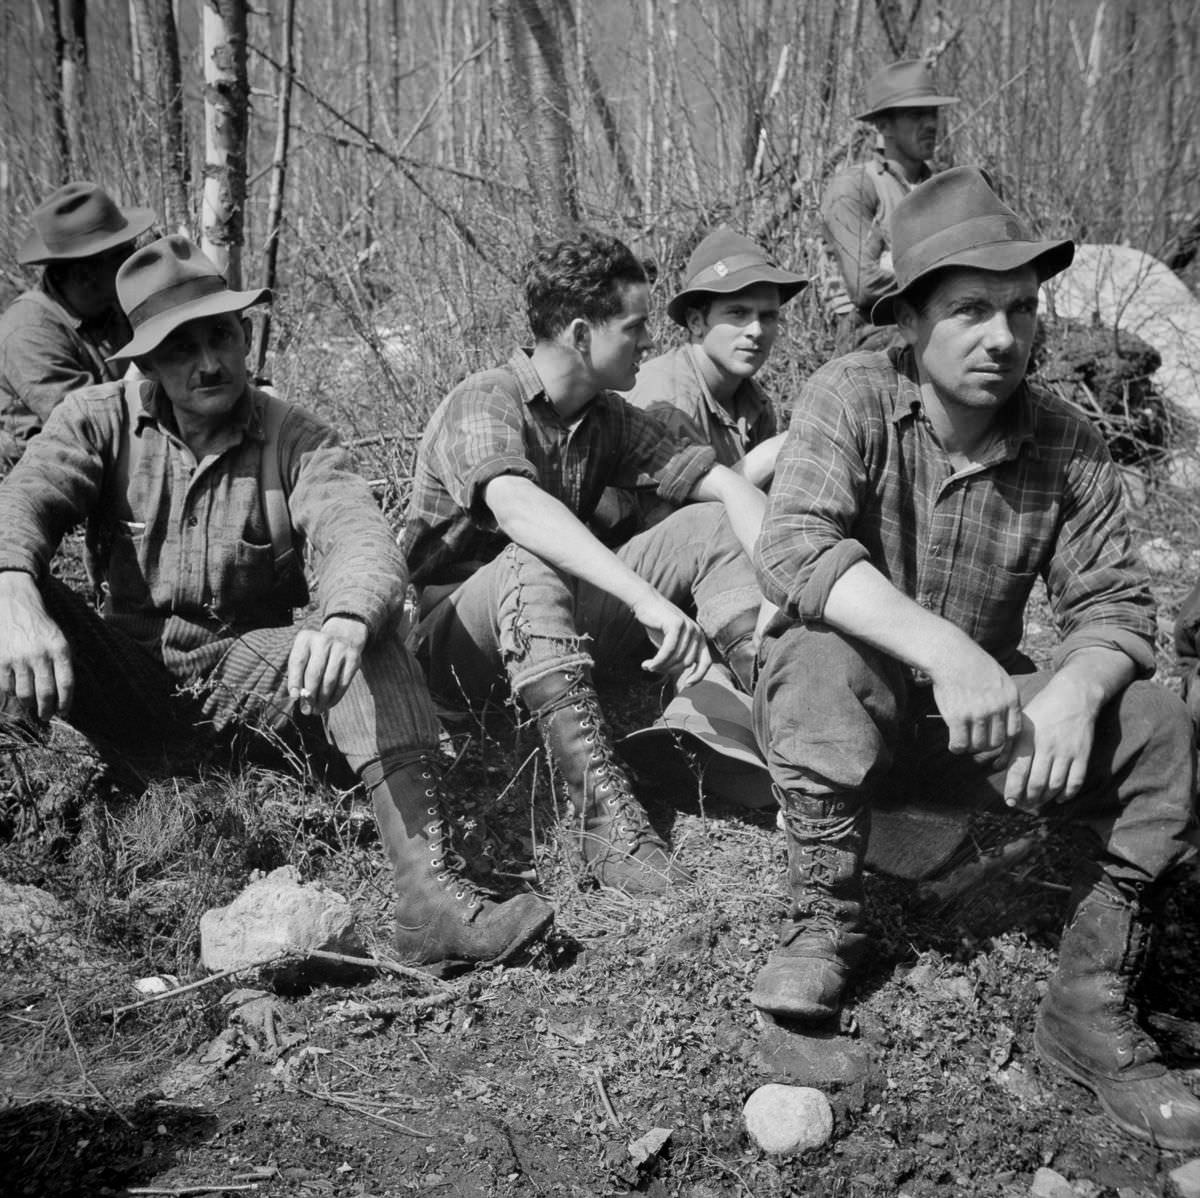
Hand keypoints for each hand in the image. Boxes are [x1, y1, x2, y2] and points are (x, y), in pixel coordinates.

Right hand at [0, 572, 72, 719]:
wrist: (15, 604)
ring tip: (31, 706)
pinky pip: (6, 686)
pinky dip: (11, 695)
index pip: (66, 684)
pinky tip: (15, 695)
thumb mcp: (61, 639)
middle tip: (46, 716)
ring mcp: (19, 658)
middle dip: (46, 709)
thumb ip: (63, 663)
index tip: (64, 712)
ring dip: (28, 704)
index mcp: (60, 649)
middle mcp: (41, 654)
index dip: (66, 702)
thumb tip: (63, 693)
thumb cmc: (42, 626)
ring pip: (24, 693)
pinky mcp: (2, 659)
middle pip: (45, 693)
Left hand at [287, 616, 367, 715]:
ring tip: (318, 709)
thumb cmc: (317, 652)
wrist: (344, 636)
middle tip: (307, 710)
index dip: (294, 681)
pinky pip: (343, 683)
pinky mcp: (354, 658)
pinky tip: (329, 703)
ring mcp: (340, 649)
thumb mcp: (305, 655)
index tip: (294, 697)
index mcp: (305, 639)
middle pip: (314, 673)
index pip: (297, 662)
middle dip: (309, 695)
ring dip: (322, 699)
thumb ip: (298, 674)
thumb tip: (298, 698)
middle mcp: (323, 641)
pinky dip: (335, 696)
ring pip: (329, 680)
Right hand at [631, 592, 711, 689]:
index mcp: (699, 637)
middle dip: (669, 670)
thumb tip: (682, 678)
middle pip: (687, 663)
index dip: (698, 676)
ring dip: (660, 666)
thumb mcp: (670, 644)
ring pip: (677, 658)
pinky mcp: (676, 625)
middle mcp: (697, 632)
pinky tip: (647, 664)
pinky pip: (668, 651)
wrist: (646, 602)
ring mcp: (688, 627)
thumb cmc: (657, 625)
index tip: (686, 685)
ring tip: (648, 666)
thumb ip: (678, 657)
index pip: (706, 662)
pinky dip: (657, 661)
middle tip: (653, 669)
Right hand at [928, 643, 1021, 756]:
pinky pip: (960, 743)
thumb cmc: (971, 663)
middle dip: (985, 745)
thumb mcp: (998, 677)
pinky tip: (953, 745)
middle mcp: (997, 708)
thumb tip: (1002, 718)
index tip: (991, 735)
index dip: (1002, 737)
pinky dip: (956, 748)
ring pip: (978, 745)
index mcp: (1010, 698)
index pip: (1013, 731)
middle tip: (975, 741)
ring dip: (970, 747)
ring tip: (963, 742)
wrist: (950, 654)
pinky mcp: (958, 717)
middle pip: (996, 741)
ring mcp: (977, 713)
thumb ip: (1003, 697)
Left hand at [998, 675, 1096, 811]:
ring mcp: (1066, 752)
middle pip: (1036, 782)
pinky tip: (1059, 799)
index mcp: (1027, 738)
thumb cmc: (1042, 709)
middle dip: (1028, 798)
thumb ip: (1009, 745)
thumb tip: (996, 767)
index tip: (1010, 801)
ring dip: (1045, 798)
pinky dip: (1068, 794)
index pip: (1018, 771)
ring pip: (1055, 785)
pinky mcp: (1083, 754)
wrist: (1074, 696)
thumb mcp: (1021, 723)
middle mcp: (1046, 746)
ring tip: (1037, 803)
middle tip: (1023, 805)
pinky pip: (1076, 781)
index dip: (1013, 790)